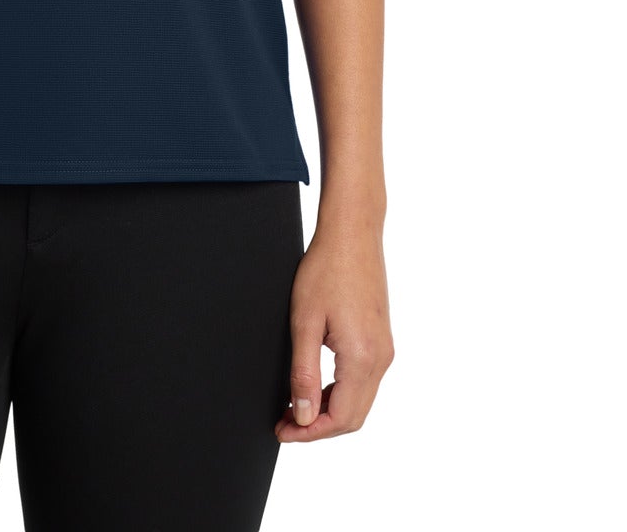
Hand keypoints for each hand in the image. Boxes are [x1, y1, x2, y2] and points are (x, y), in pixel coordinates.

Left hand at [274, 214, 393, 440]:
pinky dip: (340, 392)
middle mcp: (381, 359)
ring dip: (328, 410)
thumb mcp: (304, 321)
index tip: (282, 430)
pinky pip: (364, 382)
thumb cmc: (326, 269)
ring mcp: (385, 350)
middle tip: (284, 422)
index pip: (340, 419)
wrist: (353, 233)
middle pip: (353, 417)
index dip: (309, 432)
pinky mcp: (382, 340)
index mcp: (362, 357)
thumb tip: (301, 415)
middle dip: (318, 427)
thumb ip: (303, 372)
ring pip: (359, 401)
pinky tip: (315, 385)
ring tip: (294, 405)